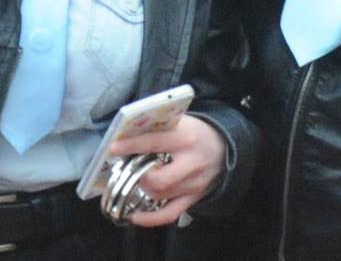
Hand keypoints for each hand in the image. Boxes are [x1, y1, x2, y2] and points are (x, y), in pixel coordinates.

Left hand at [110, 115, 225, 227]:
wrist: (226, 147)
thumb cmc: (196, 131)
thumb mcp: (181, 121)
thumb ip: (158, 125)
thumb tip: (126, 131)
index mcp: (186, 138)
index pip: (154, 143)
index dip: (131, 146)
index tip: (113, 148)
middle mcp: (191, 163)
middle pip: (159, 178)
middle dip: (139, 175)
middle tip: (130, 168)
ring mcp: (193, 184)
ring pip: (161, 195)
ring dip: (143, 189)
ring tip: (136, 180)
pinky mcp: (194, 198)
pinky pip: (170, 214)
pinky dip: (151, 219)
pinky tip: (136, 216)